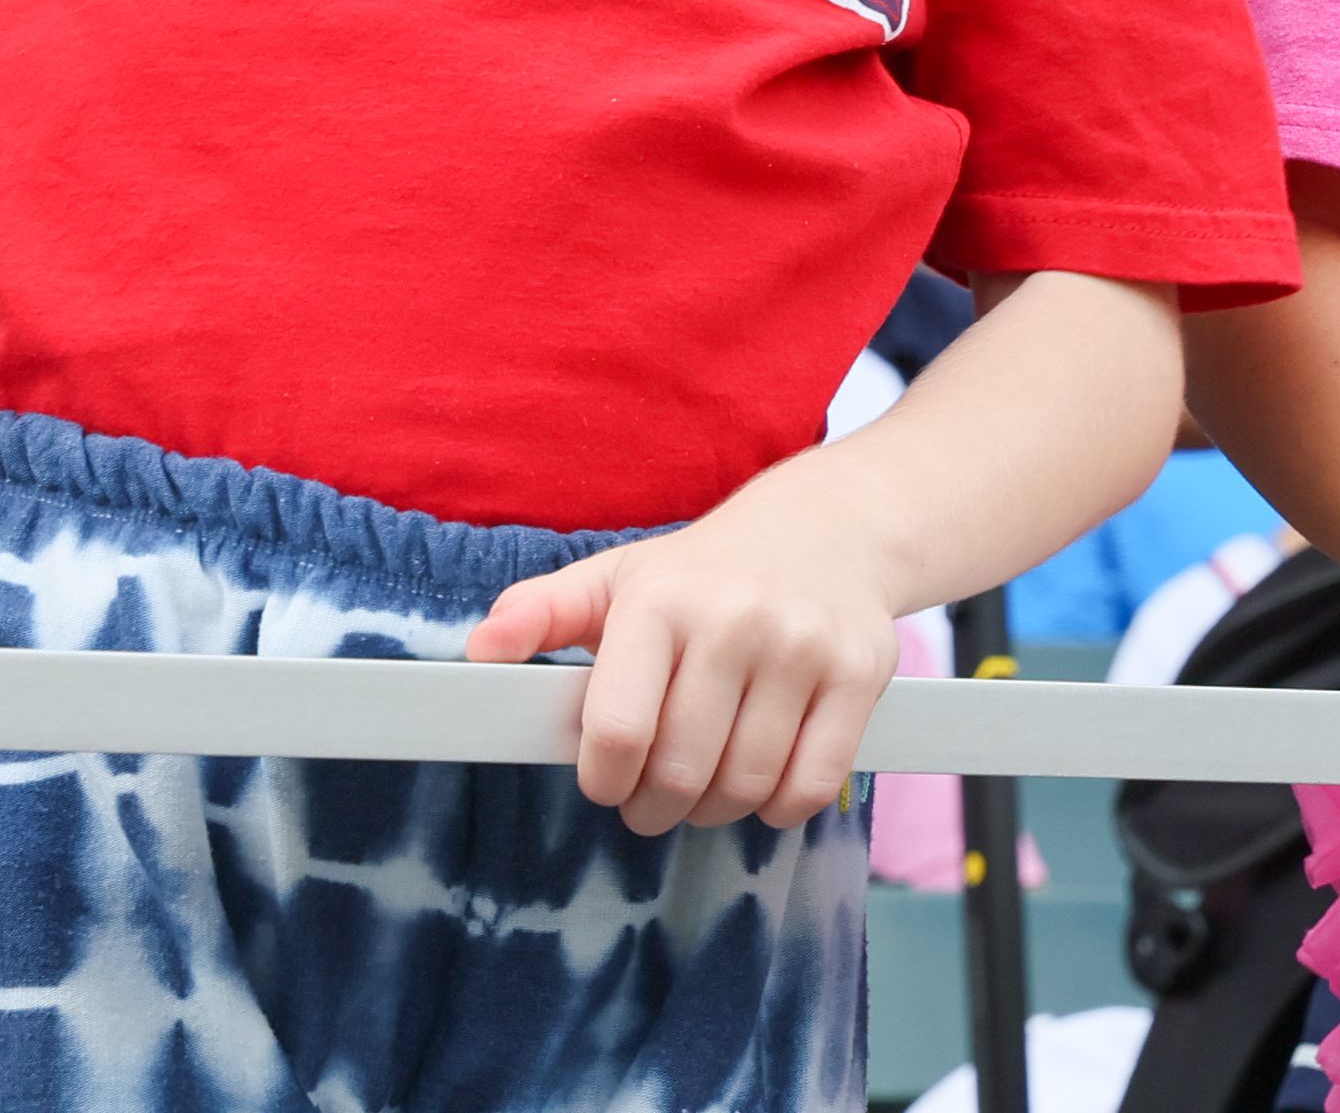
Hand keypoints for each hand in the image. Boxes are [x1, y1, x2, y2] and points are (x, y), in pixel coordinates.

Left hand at [462, 471, 908, 837]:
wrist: (829, 528)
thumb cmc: (705, 572)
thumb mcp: (618, 577)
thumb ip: (542, 614)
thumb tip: (479, 652)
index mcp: (661, 600)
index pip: (617, 731)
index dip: (606, 780)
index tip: (608, 781)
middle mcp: (735, 619)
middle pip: (682, 772)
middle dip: (657, 806)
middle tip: (655, 797)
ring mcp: (804, 647)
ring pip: (746, 786)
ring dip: (716, 810)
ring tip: (705, 786)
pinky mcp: (860, 673)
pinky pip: (811, 786)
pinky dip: (779, 807)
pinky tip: (764, 780)